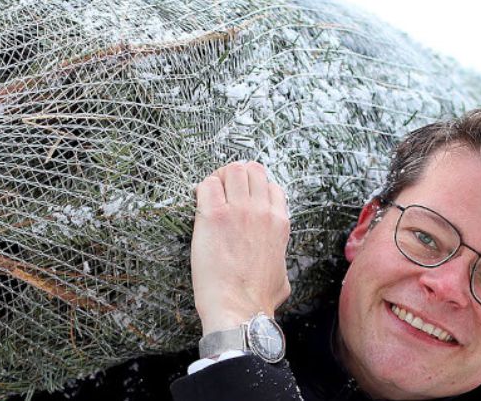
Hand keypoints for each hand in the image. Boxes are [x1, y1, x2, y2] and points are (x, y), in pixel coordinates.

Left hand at [190, 161, 291, 333]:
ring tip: (210, 193)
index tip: (241, 198)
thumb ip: (278, 260)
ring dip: (219, 178)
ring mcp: (238, 211)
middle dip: (236, 176)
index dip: (254, 189)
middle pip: (252, 170)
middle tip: (223, 189)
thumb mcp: (282, 277)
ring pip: (231, 170)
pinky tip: (198, 202)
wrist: (238, 309)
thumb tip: (275, 266)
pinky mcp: (213, 216)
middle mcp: (261, 211)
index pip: (271, 186)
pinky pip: (207, 185)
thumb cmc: (257, 300)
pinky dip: (201, 189)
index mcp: (279, 223)